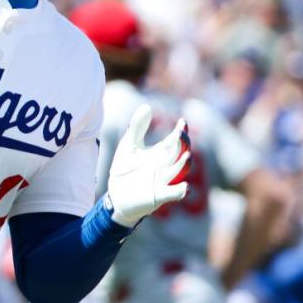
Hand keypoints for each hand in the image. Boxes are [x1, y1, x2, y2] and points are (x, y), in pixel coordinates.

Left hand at [104, 104, 190, 227]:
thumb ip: (137, 127)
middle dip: (183, 144)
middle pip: (179, 153)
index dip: (181, 132)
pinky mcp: (158, 196)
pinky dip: (180, 191)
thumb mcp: (129, 145)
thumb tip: (147, 106)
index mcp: (160, 154)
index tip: (182, 122)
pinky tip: (185, 187)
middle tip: (181, 134)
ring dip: (184, 165)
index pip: (175, 141)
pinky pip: (173, 193)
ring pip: (179, 172)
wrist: (115, 196)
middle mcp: (165, 166)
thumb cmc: (125, 170)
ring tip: (187, 156)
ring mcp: (163, 181)